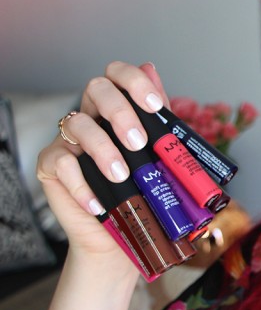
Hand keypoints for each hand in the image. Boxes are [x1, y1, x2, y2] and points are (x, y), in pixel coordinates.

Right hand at [36, 61, 169, 269]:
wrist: (119, 240)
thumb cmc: (141, 196)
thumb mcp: (159, 157)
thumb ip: (158, 117)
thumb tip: (152, 69)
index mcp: (119, 110)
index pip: (118, 76)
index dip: (134, 81)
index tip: (154, 105)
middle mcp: (92, 118)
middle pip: (96, 89)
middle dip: (120, 112)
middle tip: (139, 144)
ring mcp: (70, 141)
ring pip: (77, 125)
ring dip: (103, 149)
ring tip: (121, 176)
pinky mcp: (52, 167)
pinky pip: (60, 163)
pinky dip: (81, 184)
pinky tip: (98, 202)